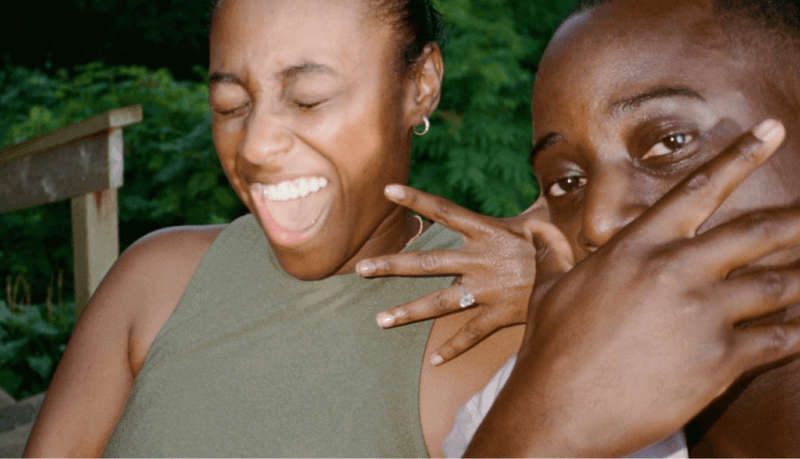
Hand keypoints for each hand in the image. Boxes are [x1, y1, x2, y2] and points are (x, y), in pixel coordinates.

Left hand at [355, 186, 572, 364]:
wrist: (582, 281)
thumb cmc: (559, 247)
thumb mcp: (542, 222)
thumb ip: (528, 211)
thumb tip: (535, 192)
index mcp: (487, 232)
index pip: (445, 211)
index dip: (416, 200)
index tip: (388, 190)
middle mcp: (479, 260)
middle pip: (426, 263)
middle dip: (391, 266)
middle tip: (360, 269)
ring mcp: (486, 290)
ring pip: (438, 303)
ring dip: (407, 312)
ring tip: (379, 321)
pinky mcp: (498, 315)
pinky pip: (471, 334)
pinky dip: (454, 349)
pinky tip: (434, 361)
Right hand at [467, 119, 799, 456]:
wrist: (558, 411)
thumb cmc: (551, 350)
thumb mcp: (549, 294)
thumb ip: (554, 257)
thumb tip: (537, 234)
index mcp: (635, 247)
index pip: (697, 190)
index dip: (740, 156)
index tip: (772, 132)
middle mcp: (674, 270)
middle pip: (756, 232)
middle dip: (796, 219)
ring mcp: (701, 314)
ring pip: (778, 285)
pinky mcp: (719, 360)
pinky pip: (777, 340)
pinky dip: (796, 332)